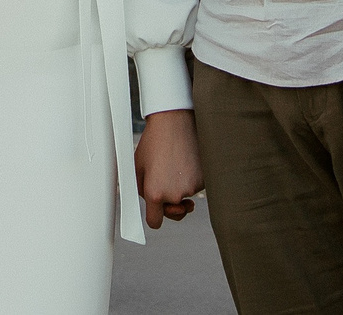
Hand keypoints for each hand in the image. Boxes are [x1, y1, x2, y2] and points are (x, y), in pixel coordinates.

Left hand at [135, 109, 201, 229]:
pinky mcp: (204, 180)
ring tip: (176, 162)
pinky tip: (187, 160)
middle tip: (167, 183)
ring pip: (185, 197)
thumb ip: (142, 190)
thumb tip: (151, 203)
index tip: (157, 212)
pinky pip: (196, 186)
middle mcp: (174, 195)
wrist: (175, 121)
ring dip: (181, 187)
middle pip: (174, 213)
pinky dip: (192, 178)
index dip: (155, 217)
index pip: (155, 222)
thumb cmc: (153, 142)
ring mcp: (191, 188)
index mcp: (154, 193)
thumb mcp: (138, 167)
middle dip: (170, 204)